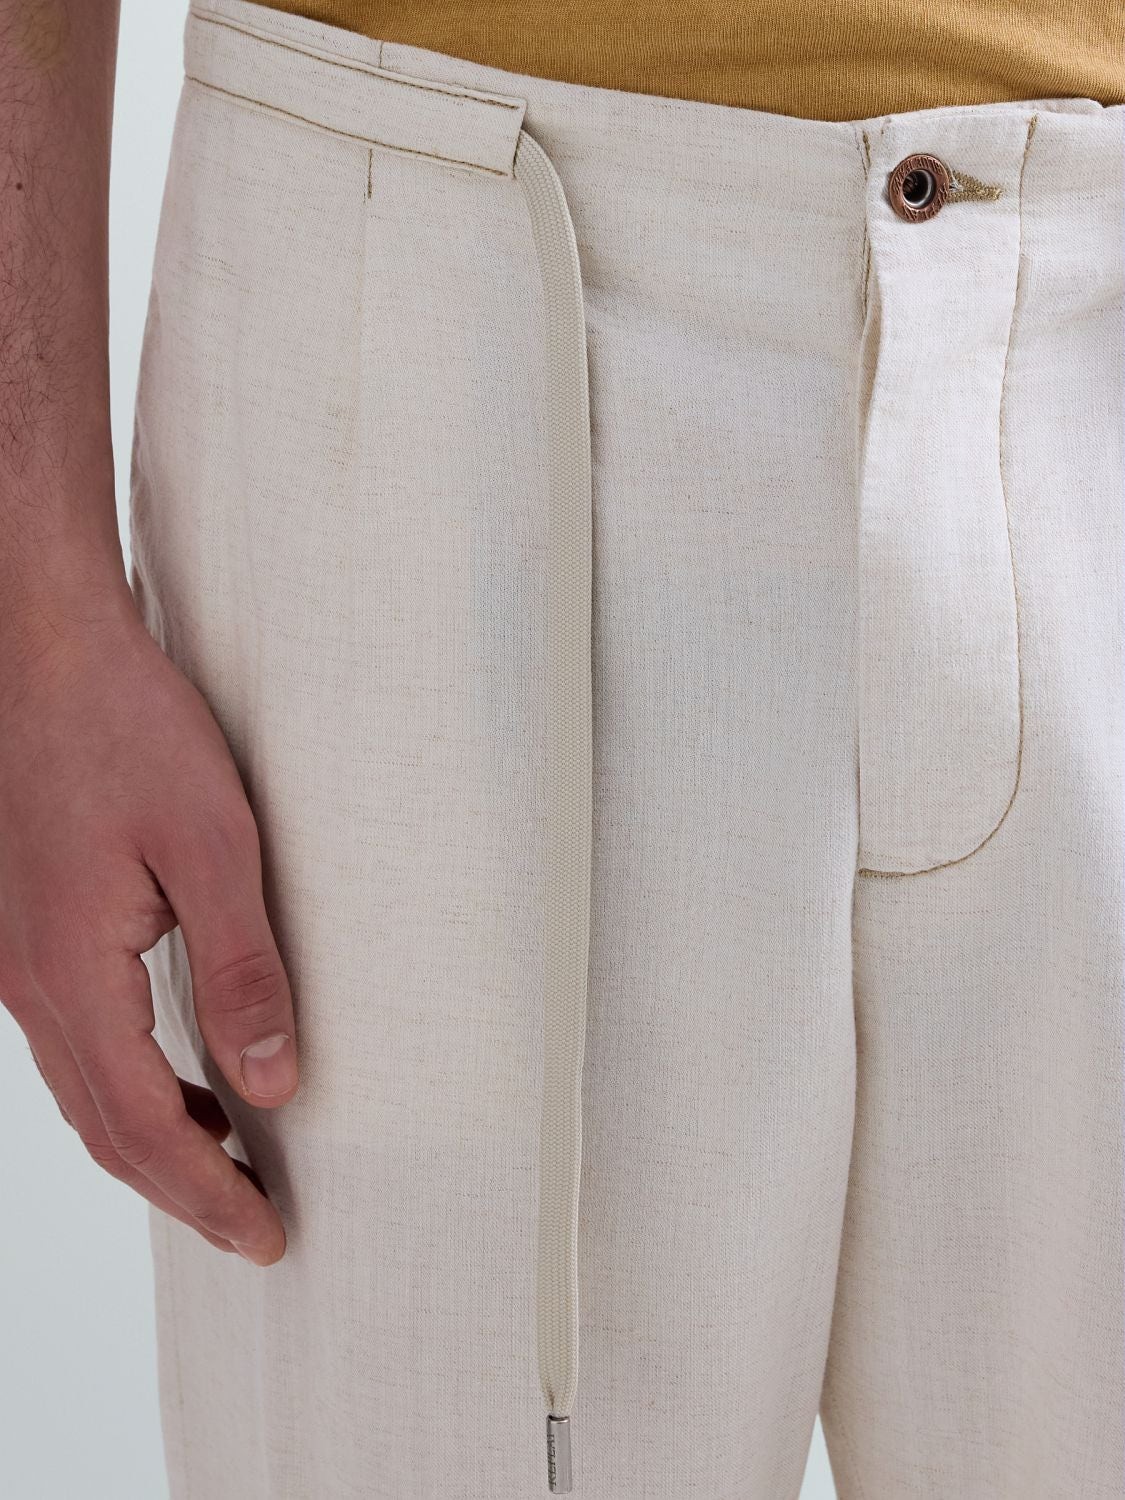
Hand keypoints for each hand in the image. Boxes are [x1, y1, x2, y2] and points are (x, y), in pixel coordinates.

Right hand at [0, 578, 297, 1264]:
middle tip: (255, 1225)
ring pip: (83, 1089)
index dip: (207, 1190)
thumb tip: (273, 1081)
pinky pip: (75, 1040)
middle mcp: (26, 980)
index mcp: (70, 972)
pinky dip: (129, 1082)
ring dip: (154, 1139)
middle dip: (183, 1187)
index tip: (266, 1234)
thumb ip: (241, 968)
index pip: (142, 1125)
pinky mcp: (27, 928)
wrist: (45, 648)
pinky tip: (181, 1075)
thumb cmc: (126, 725)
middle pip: (104, 1125)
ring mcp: (16, 956)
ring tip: (228, 1165)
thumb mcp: (212, 842)